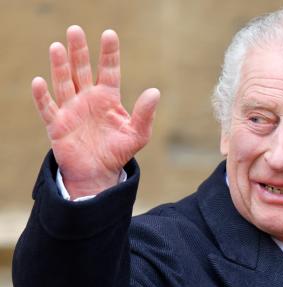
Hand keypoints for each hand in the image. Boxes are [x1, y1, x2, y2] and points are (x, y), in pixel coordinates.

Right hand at [32, 26, 159, 197]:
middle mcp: (87, 99)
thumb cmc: (118, 151)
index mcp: (108, 98)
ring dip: (59, 66)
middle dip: (79, 51)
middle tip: (75, 30)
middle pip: (81, 70)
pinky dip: (42, 96)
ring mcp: (71, 110)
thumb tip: (155, 91)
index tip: (109, 34)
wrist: (98, 172)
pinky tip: (40, 82)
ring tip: (57, 47)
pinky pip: (48, 108)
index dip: (109, 53)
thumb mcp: (138, 134)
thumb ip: (145, 114)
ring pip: (64, 83)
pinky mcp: (57, 124)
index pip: (109, 70)